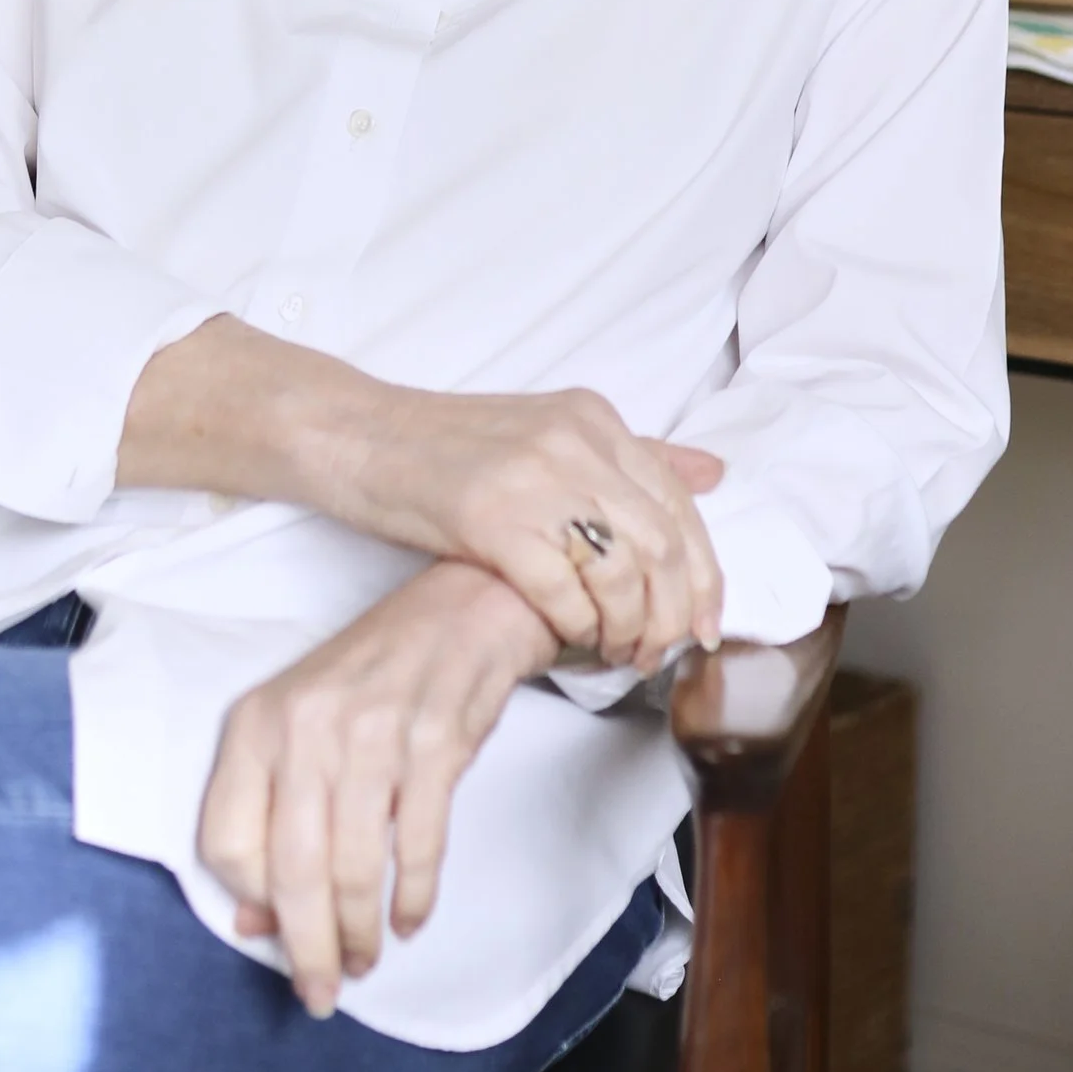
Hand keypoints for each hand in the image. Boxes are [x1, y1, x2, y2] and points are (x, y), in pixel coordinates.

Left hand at [196, 561, 557, 1014]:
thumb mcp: (302, 731)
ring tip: (364, 961)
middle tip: (321, 993)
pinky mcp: (434, 748)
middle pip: (291, 872)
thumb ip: (270, 818)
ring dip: (359, 933)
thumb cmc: (373, 675)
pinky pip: (417, 848)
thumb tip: (255, 921)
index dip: (249, 902)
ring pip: (353, 869)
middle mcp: (306, 729)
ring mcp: (372, 737)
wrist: (464, 609)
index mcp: (256, 723)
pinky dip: (412, 899)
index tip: (273, 931)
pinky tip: (407, 922)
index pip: (225, 842)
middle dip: (307, 948)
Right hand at [322, 384, 723, 672]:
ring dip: (627, 629)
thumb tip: (713, 473)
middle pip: (662, 545)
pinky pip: (561, 592)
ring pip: (621, 573)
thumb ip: (630, 457)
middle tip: (657, 653)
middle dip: (672, 615)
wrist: (360, 435)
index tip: (705, 627)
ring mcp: (533, 478)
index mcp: (594, 418)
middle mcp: (574, 441)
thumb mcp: (549, 433)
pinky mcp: (490, 519)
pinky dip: (577, 628)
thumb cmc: (450, 447)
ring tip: (614, 652)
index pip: (680, 504)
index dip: (704, 576)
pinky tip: (570, 640)